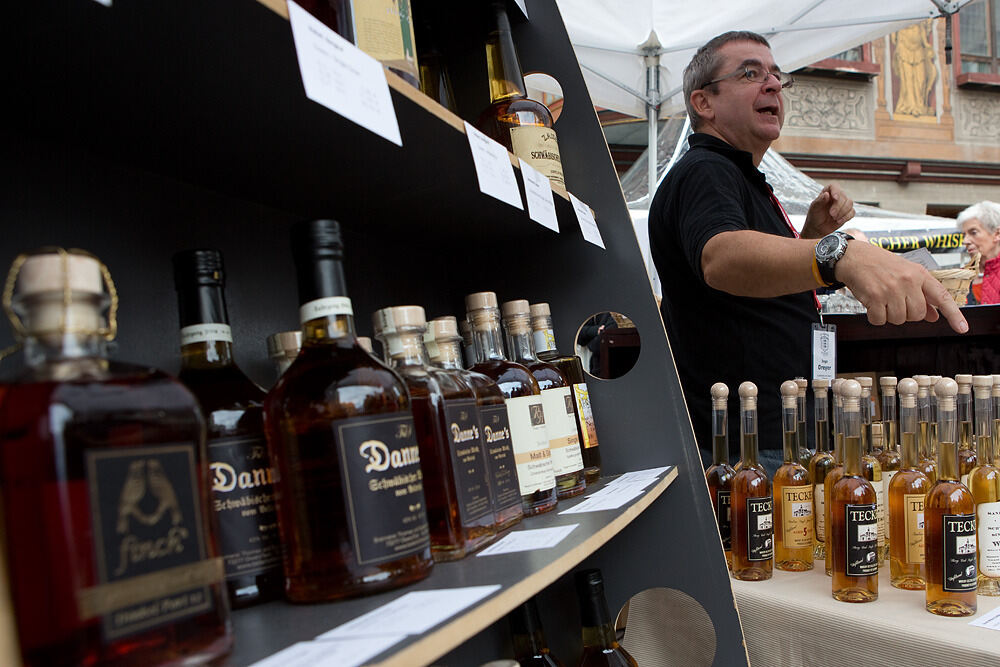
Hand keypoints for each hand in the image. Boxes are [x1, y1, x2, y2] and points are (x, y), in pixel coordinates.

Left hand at [801, 184, 854, 238]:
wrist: (818, 227)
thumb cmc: (815, 215)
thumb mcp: (814, 208)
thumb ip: (820, 201)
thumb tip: (827, 194)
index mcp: (827, 192)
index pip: (834, 186)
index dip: (836, 191)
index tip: (835, 198)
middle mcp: (837, 196)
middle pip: (843, 196)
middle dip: (838, 206)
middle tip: (831, 214)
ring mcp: (843, 204)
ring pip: (850, 203)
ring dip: (842, 212)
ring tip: (834, 218)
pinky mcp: (848, 212)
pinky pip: (852, 212)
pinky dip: (846, 217)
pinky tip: (838, 221)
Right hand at [835, 241, 968, 333]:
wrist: (854, 257)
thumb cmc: (880, 264)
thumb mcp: (906, 274)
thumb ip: (922, 294)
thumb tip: (934, 316)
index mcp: (919, 274)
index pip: (941, 297)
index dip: (954, 315)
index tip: (962, 328)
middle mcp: (908, 281)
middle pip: (917, 315)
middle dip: (906, 313)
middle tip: (895, 301)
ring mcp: (891, 289)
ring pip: (899, 320)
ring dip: (889, 315)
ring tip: (882, 300)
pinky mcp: (874, 297)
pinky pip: (880, 321)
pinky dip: (875, 317)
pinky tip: (872, 304)